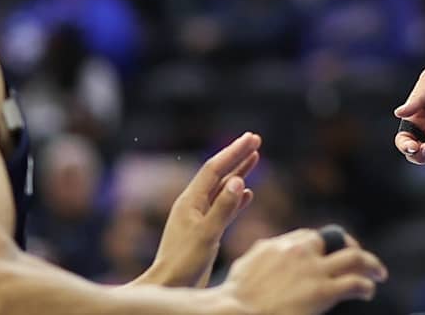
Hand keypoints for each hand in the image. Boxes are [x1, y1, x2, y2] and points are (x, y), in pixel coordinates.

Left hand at [143, 131, 259, 287]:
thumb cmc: (182, 262)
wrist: (169, 286)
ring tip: (255, 158)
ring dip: (239, 173)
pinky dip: (236, 198)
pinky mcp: (205, 230)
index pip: (214, 169)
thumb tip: (239, 180)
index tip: (251, 138)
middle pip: (219, 174)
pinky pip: (224, 207)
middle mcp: (194, 205)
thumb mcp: (206, 235)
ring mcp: (199, 217)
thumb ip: (223, 208)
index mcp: (190, 201)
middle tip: (255, 139)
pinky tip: (248, 194)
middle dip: (237, 156)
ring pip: (222, 189)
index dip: (233, 152)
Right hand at [224, 227, 386, 313]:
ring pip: (354, 258)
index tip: (328, 254)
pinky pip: (354, 283)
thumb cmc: (233, 297)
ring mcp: (313, 270)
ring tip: (379, 272)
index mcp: (280, 244)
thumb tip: (265, 251)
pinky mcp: (323, 292)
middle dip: (349, 247)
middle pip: (334, 239)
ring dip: (370, 264)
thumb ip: (261, 255)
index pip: (308, 237)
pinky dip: (366, 286)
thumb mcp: (246, 265)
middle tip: (358, 259)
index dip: (322, 245)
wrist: (234, 312)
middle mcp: (300, 251)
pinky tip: (369, 291)